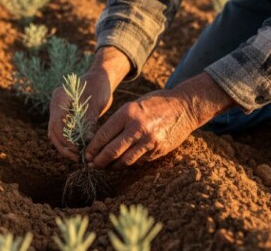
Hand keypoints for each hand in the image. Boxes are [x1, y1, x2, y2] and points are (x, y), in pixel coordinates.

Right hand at [48, 47, 130, 161]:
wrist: (101, 78)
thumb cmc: (98, 86)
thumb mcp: (94, 103)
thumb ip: (89, 120)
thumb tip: (87, 141)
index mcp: (59, 98)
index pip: (57, 123)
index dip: (66, 139)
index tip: (77, 149)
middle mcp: (56, 105)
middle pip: (53, 131)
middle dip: (64, 146)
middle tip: (76, 158)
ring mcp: (60, 111)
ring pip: (57, 134)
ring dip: (66, 147)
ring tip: (78, 158)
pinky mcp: (66, 117)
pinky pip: (65, 133)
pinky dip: (71, 142)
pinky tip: (80, 151)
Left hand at [85, 72, 234, 168]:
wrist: (184, 107)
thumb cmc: (155, 104)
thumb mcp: (134, 106)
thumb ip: (119, 121)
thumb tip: (99, 140)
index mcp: (128, 113)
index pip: (104, 135)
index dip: (92, 148)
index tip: (86, 154)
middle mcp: (137, 127)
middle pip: (112, 151)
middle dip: (99, 161)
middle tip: (91, 165)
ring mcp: (149, 140)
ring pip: (125, 160)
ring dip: (112, 166)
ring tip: (104, 167)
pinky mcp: (158, 150)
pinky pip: (138, 161)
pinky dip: (127, 164)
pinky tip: (120, 164)